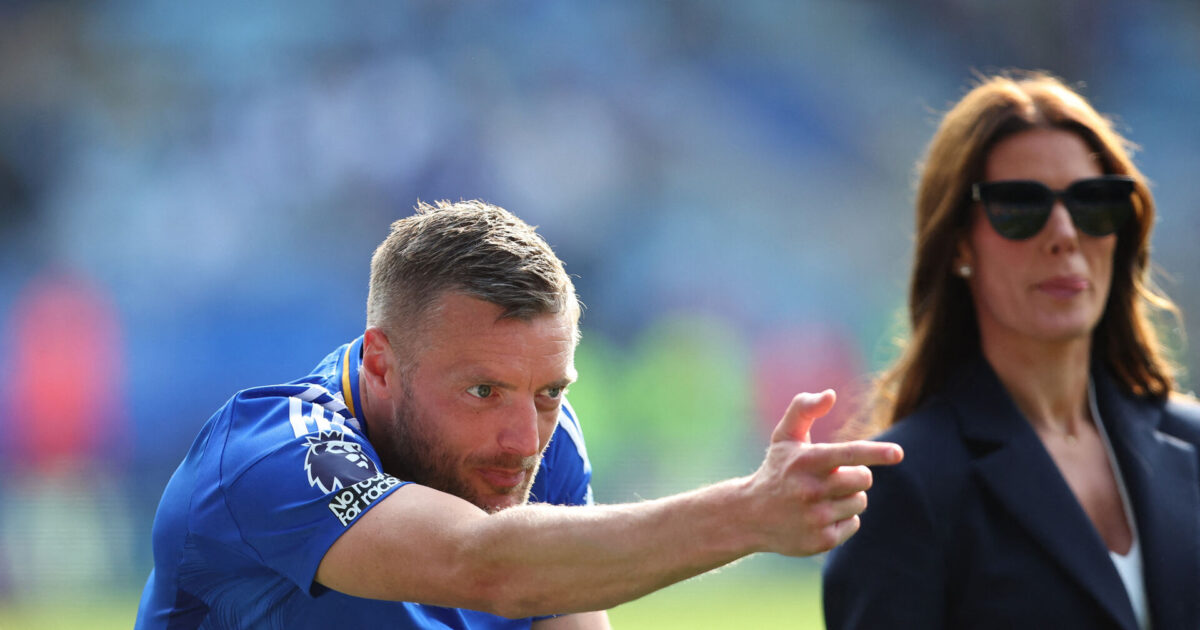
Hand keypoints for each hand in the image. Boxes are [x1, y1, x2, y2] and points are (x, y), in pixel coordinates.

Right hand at [747, 390, 902, 556]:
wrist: (749, 515)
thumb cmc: (777, 469)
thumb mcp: (784, 436)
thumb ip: (804, 408)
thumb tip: (830, 395)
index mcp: (805, 461)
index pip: (848, 454)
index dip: (876, 452)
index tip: (898, 453)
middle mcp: (810, 490)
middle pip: (863, 479)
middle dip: (855, 476)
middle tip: (833, 477)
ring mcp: (816, 518)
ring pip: (860, 502)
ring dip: (848, 498)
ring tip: (821, 498)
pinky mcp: (821, 540)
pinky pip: (854, 523)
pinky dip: (842, 519)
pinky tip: (819, 517)